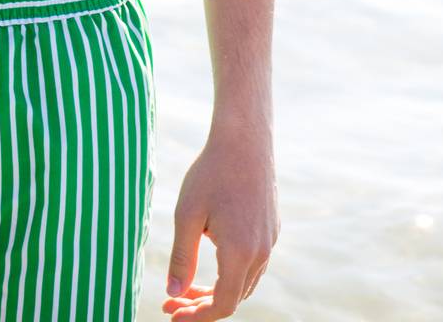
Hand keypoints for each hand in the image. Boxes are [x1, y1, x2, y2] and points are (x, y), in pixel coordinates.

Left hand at [162, 121, 279, 315]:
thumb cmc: (211, 172)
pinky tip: (210, 253)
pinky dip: (231, 270)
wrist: (244, 138)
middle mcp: (261, 252)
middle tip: (172, 300)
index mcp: (240, 253)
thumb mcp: (187, 214)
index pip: (222, 305)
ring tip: (186, 283)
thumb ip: (182, 258)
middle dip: (202, 304)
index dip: (197, 316)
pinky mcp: (271, 227)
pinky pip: (253, 262)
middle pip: (233, 296)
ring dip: (217, 288)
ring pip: (244, 281)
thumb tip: (174, 292)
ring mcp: (270, 240)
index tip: (171, 313)